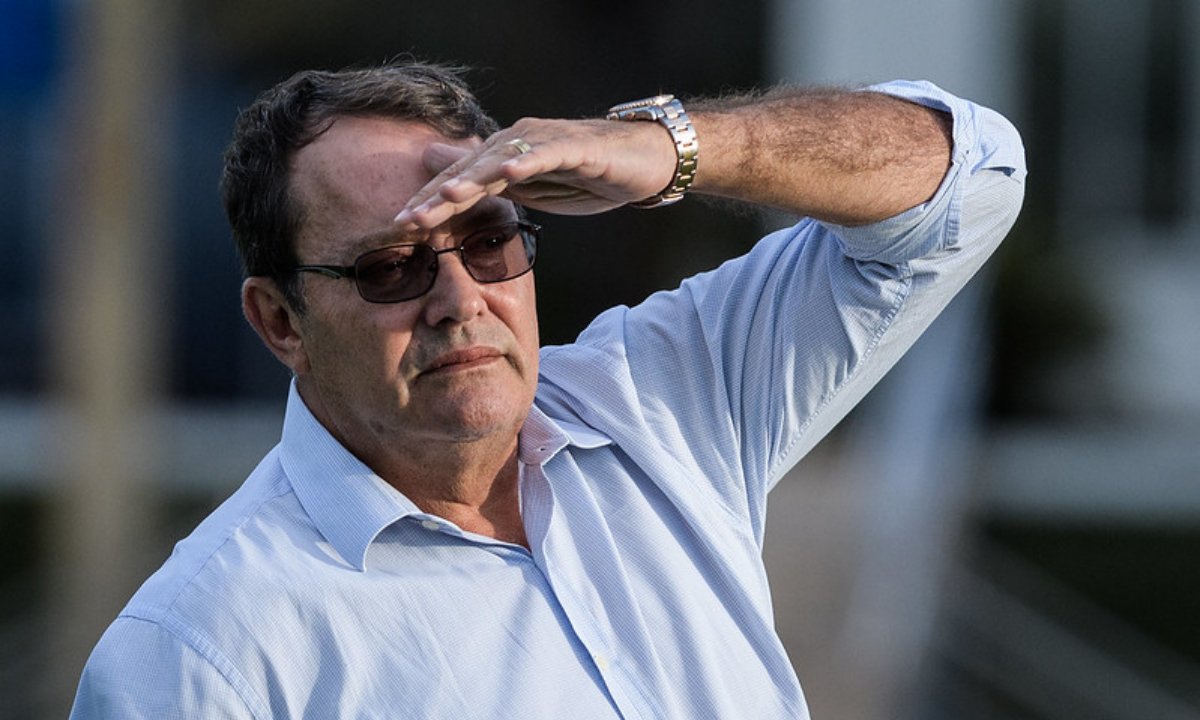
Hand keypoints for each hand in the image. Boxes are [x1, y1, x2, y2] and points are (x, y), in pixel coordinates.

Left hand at [393, 117, 675, 227]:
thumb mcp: (532, 188)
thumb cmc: (586, 175)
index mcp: (504, 156)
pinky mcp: (577, 146)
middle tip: (407, 220)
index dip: (428, 202)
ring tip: (446, 197)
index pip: (459, 181)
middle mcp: (518, 141)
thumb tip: (443, 180)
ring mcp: (546, 141)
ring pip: (501, 160)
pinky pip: (548, 153)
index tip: (398, 227)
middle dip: (437, 196)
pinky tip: (510, 172)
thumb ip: (491, 185)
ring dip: (472, 178)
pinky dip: (529, 160)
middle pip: (471, 171)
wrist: (643, 160)